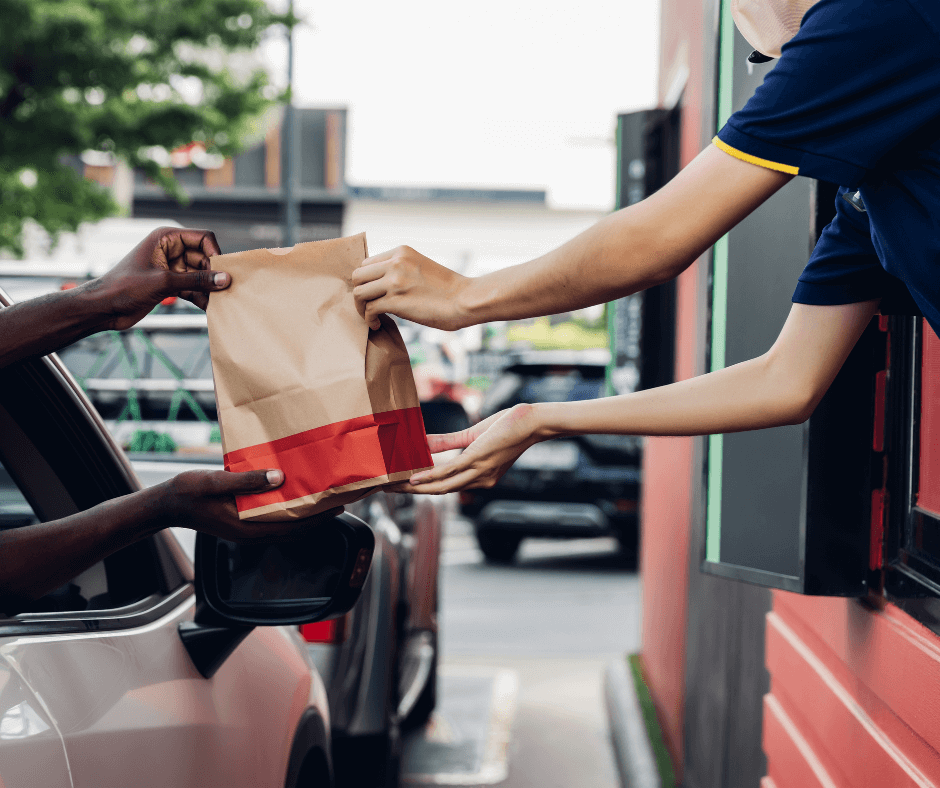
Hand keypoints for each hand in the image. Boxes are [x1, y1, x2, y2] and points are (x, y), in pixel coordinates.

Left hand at [96, 226, 228, 329]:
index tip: (223, 273)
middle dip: (214, 274)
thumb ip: (197, 280)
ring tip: (218, 303)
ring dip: (209, 288)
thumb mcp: (164, 282)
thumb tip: (224, 279)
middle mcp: (171, 250)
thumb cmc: (125, 287)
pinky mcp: (171, 284)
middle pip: (205, 258)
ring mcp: (172, 268)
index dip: (215, 253)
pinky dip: (201, 297)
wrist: (102, 308)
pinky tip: (208, 309)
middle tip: (224, 292)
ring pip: (201, 275)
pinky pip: (193, 287)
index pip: (203, 238)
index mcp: (166, 238)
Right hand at [158, 468, 342, 541]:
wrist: (166, 504)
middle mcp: (251, 532)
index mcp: (247, 528)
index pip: (291, 527)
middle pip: (292, 529)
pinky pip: (272, 519)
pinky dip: (287, 510)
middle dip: (317, 518)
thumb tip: (279, 478)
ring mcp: (246, 529)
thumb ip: (247, 481)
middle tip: (338, 501)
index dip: (317, 519)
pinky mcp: (242, 522)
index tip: (337, 508)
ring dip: (303, 514)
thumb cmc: (188, 492)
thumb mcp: (216, 482)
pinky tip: (294, 495)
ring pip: (283, 525)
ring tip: (322, 498)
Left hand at [352, 246, 469, 330]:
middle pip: (358, 276)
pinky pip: (369, 309)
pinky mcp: (395, 301)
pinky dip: (369, 319)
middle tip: (368, 305)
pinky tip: (377, 324)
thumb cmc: (448, 290)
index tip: (373, 293)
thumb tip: (383, 284)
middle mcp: (395, 263)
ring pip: (359, 293)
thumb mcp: (422, 267)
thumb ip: (402, 269)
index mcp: (401, 252)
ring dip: (361, 307)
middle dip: (360, 293)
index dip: (367, 280)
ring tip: (371, 317)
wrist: (465, 300)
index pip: (368, 263)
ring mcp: (394, 281)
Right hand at [392, 404, 541, 493]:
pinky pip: (448, 471)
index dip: (422, 489)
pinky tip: (413, 478)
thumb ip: (448, 442)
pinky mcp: (477, 460)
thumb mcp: (473, 436)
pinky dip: (429, 476)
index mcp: (480, 477)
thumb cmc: (508, 427)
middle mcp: (479, 480)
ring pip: (440, 486)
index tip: (400, 487)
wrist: (531, 422)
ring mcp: (478, 472)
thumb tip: (424, 442)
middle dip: (411, 492)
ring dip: (415, 488)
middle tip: (387, 490)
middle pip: (439, 491)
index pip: (446, 486)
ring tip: (394, 486)